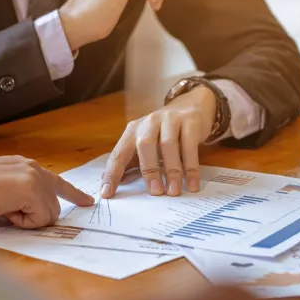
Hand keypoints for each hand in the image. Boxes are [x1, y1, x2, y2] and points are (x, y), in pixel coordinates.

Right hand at [0, 156, 94, 228]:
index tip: (88, 201)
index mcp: (25, 166)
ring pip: (49, 214)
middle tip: (4, 209)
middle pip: (54, 206)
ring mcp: (34, 178)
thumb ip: (19, 193)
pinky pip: (40, 219)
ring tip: (1, 207)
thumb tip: (29, 211)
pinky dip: (23, 222)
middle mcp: (34, 168)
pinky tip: (4, 210)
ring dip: (26, 219)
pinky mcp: (32, 190)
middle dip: (33, 217)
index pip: (57, 182)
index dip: (74, 195)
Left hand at [101, 86, 216, 197]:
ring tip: (174, 191)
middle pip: (144, 145)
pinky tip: (192, 184)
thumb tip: (112, 185)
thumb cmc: (163, 132)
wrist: (191, 105)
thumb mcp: (146, 143)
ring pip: (168, 144)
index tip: (107, 194)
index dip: (112, 174)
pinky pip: (189, 145)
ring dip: (171, 170)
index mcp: (132, 130)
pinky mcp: (190, 120)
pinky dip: (191, 167)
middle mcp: (149, 122)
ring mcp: (170, 119)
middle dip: (148, 170)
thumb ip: (131, 162)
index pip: (119, 153)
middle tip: (155, 192)